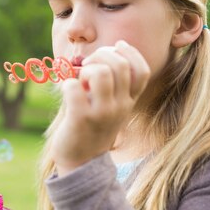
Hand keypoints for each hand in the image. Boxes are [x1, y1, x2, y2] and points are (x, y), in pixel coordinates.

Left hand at [51, 40, 150, 174]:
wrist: (81, 162)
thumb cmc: (92, 127)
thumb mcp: (111, 106)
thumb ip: (113, 84)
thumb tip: (103, 53)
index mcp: (129, 101)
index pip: (142, 70)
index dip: (129, 52)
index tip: (114, 47)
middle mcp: (120, 107)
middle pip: (120, 65)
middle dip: (101, 55)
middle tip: (87, 65)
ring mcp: (101, 113)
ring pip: (100, 73)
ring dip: (85, 69)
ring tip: (79, 81)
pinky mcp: (80, 119)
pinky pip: (74, 88)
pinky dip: (67, 84)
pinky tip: (66, 91)